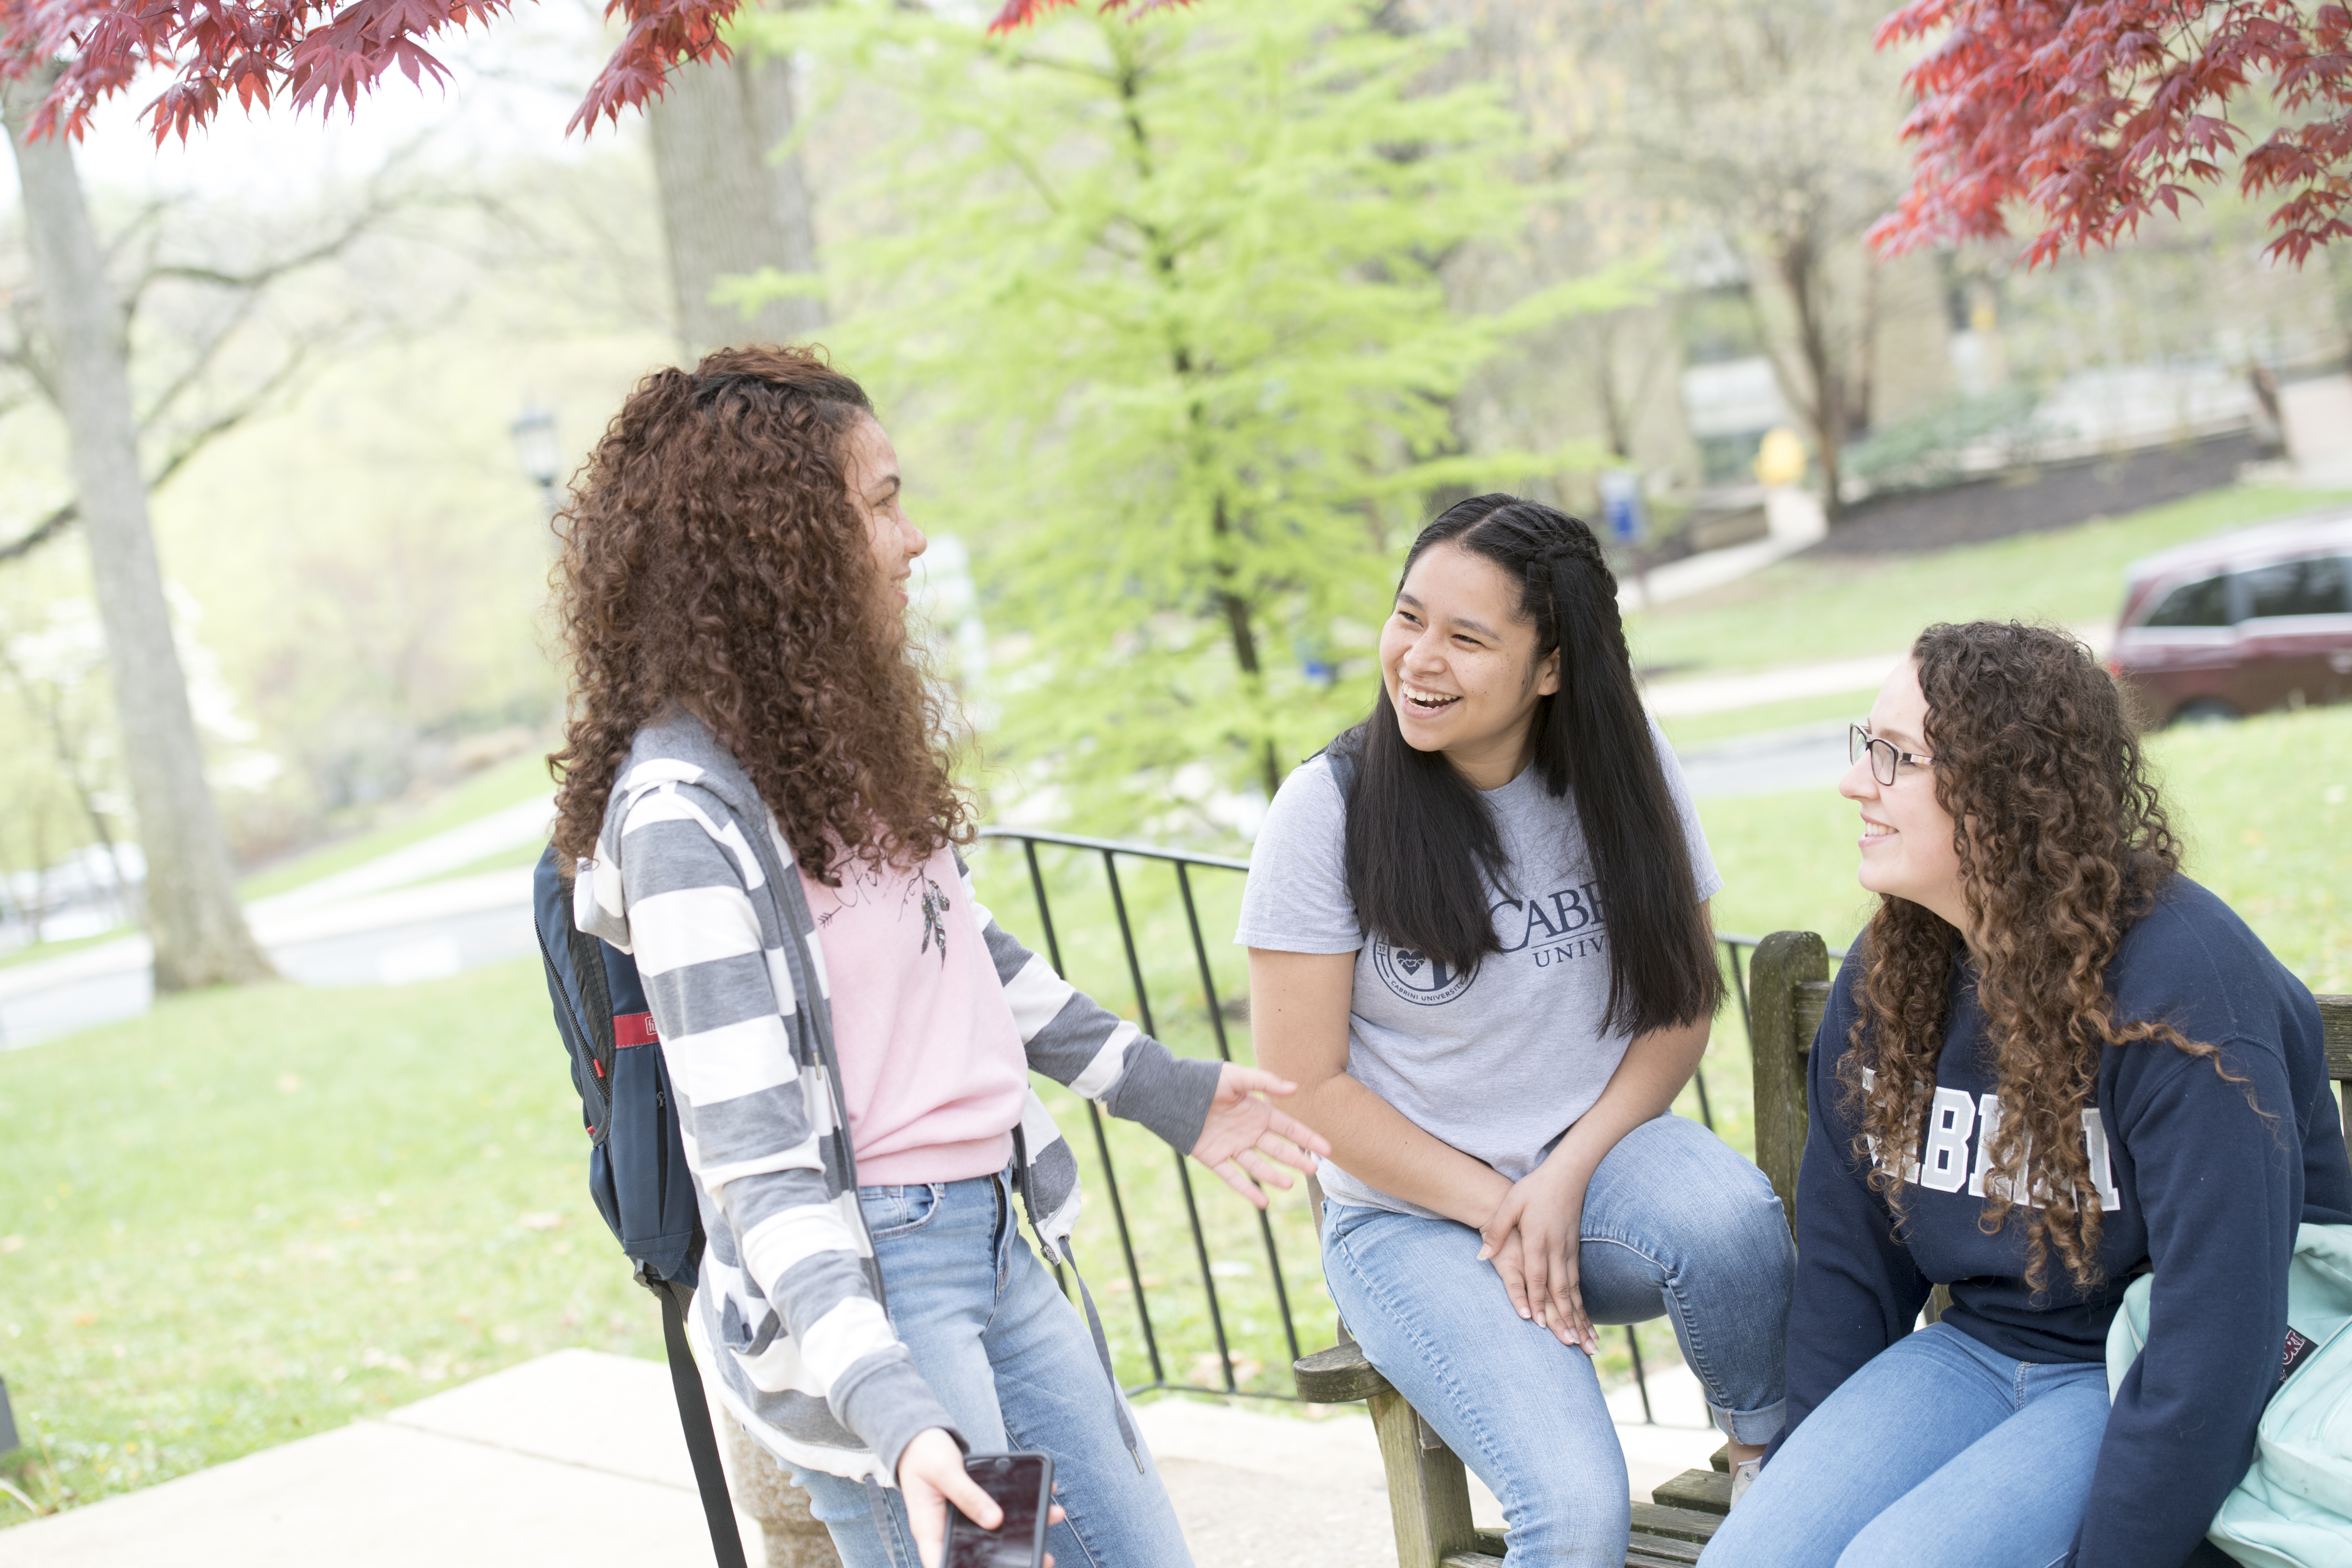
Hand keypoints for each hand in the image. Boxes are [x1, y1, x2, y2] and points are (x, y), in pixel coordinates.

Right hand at [897, 1430, 1068, 1567]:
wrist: (918, 1436)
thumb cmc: (922, 1454)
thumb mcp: (945, 1472)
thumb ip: (968, 1495)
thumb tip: (995, 1520)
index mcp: (930, 1531)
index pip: (944, 1565)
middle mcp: (946, 1531)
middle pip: (977, 1555)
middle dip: (1009, 1557)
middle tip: (1041, 1555)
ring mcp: (960, 1521)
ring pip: (993, 1534)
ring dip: (1023, 1529)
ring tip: (1051, 1519)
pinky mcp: (972, 1507)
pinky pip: (997, 1512)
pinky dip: (1019, 1508)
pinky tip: (1041, 1498)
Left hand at [1189, 1064, 1332, 1208]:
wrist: (1173, 1092)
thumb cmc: (1205, 1079)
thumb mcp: (1237, 1077)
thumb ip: (1264, 1082)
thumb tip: (1294, 1088)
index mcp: (1257, 1112)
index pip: (1288, 1129)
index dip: (1307, 1138)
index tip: (1327, 1149)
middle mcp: (1247, 1132)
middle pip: (1277, 1149)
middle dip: (1296, 1159)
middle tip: (1314, 1170)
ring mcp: (1231, 1146)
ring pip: (1257, 1165)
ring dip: (1273, 1175)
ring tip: (1289, 1185)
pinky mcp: (1213, 1158)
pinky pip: (1232, 1177)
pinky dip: (1247, 1189)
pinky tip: (1262, 1202)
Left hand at [1478, 1163, 1595, 1353]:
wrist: (1567, 1174)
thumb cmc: (1534, 1189)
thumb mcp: (1510, 1204)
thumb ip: (1496, 1230)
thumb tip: (1481, 1256)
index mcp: (1539, 1239)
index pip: (1537, 1275)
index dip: (1537, 1300)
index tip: (1538, 1323)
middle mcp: (1558, 1249)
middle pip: (1560, 1290)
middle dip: (1564, 1319)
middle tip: (1569, 1345)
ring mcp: (1570, 1252)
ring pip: (1573, 1291)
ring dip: (1578, 1318)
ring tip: (1587, 1344)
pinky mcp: (1576, 1252)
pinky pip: (1579, 1284)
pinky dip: (1582, 1306)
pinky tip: (1587, 1324)